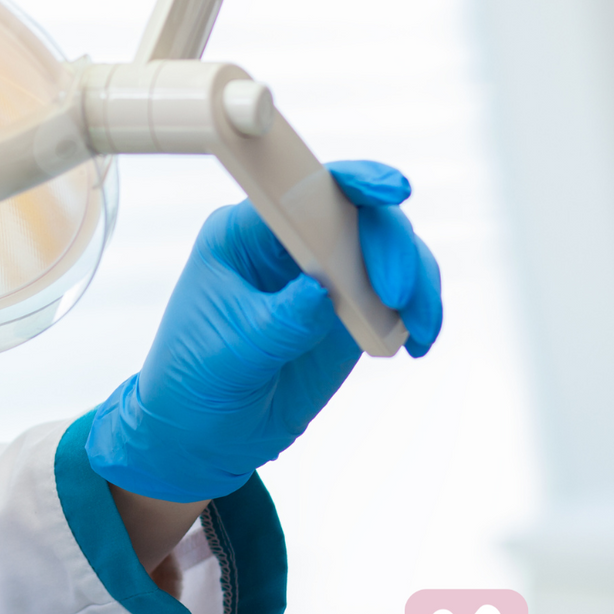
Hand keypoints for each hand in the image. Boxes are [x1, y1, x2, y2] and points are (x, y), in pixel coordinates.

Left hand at [88, 161, 441, 502]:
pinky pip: (399, 295)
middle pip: (362, 214)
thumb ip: (280, 320)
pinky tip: (416, 343)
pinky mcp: (350, 310)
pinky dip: (418, 313)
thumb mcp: (230, 351)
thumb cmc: (194, 380)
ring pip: (391, 253)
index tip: (391, 192)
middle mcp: (288, 243)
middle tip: (396, 296)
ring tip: (418, 329)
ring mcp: (324, 274)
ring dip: (417, 283)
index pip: (303, 187)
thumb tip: (321, 289)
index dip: (352, 179)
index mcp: (244, 233)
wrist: (202, 435)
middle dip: (392, 248)